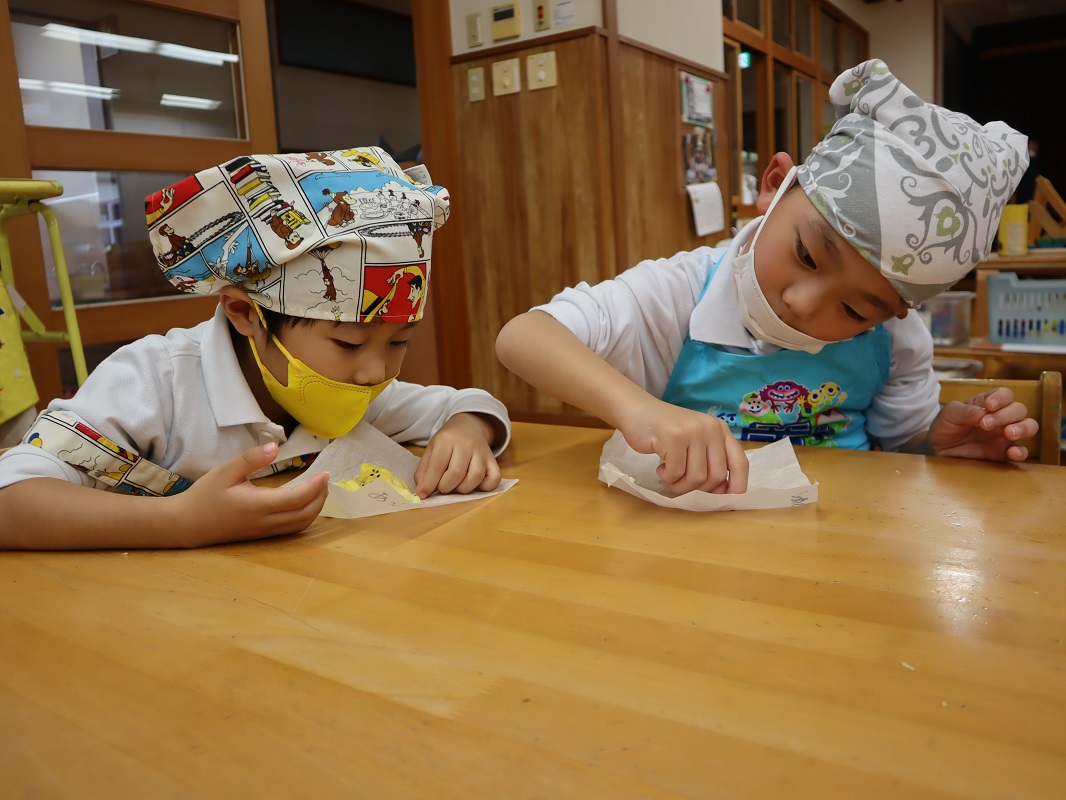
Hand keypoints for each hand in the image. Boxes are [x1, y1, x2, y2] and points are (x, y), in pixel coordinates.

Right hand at [170, 442, 329, 545]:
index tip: (325, 473)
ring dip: (315, 509)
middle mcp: (265, 522)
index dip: (315, 487)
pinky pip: (290, 529)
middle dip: (320, 498)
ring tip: (320, 491)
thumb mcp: (225, 471)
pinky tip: (304, 504)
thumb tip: (275, 446)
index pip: (297, 499)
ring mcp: (264, 531)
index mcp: (257, 505)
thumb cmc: (205, 495)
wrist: (187, 524)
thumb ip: (251, 459)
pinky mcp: (261, 535)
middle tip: (326, 480)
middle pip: (304, 514)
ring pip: (300, 525)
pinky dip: (304, 517)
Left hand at [414, 413, 500, 497]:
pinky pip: (494, 478)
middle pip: (456, 473)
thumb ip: (424, 470)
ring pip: (475, 477)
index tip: (423, 495)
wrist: (468, 426)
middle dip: (446, 487)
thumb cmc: (447, 442)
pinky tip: (475, 485)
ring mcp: (482, 452)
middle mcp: (466, 444)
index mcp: (447, 439)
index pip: (437, 465)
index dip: (429, 483)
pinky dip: (485, 487)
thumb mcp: (431, 450)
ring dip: (463, 489)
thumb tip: (422, 492)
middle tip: (442, 487)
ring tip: (456, 485)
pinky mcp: (493, 460)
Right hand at [617, 397, 749, 494]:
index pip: (740, 463)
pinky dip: (667, 478)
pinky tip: (660, 469)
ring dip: (680, 486)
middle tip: (681, 483)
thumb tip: (722, 494)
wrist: (636, 410)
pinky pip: (676, 474)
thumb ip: (710, 461)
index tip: (725, 502)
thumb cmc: (665, 432)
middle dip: (698, 489)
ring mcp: (693, 431)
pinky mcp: (674, 437)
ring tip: (668, 475)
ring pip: (697, 478)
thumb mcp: (694, 441)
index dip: (737, 487)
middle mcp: (711, 428)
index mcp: (720, 430)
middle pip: (717, 476)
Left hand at [928, 387, 1038, 461]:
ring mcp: (1005, 436)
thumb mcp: (949, 414)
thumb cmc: (945, 427)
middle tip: (986, 424)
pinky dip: (1021, 452)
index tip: (989, 405)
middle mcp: (1001, 417)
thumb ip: (965, 411)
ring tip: (1009, 434)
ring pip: (1029, 427)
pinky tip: (1012, 453)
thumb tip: (983, 412)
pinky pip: (1021, 452)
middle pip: (1019, 409)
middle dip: (1006, 415)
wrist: (937, 450)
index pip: (1006, 394)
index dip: (1001, 398)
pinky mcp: (1003, 453)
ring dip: (1023, 428)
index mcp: (988, 404)